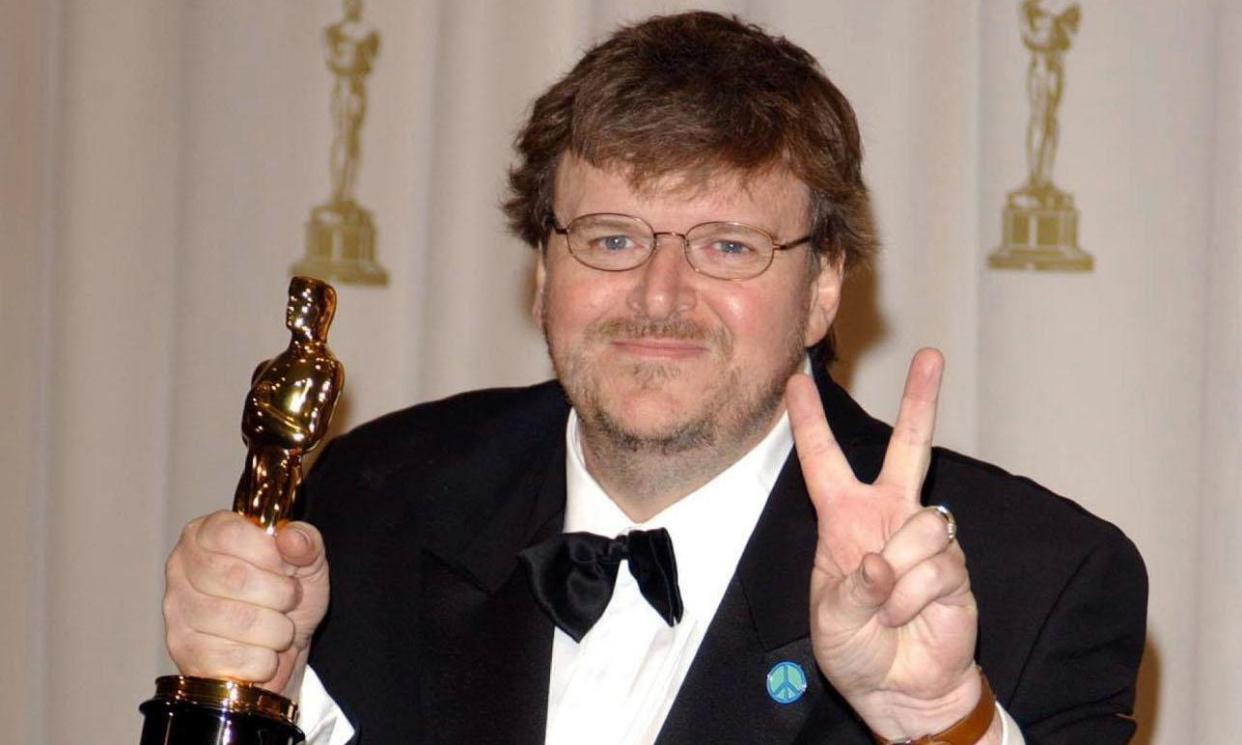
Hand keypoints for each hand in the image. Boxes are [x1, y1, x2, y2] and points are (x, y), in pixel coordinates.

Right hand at [163, 510, 329, 697]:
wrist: (284, 650)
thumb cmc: (286, 597)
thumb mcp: (308, 561)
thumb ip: (306, 542)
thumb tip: (292, 537)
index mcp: (205, 534)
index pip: (229, 534)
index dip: (268, 553)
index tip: (285, 567)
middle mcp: (181, 569)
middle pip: (235, 578)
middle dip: (280, 594)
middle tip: (289, 600)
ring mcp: (177, 612)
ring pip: (240, 621)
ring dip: (278, 629)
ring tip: (278, 626)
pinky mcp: (184, 654)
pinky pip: (237, 657)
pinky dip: (265, 659)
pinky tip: (262, 652)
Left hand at [787, 349, 993, 740]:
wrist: (899, 688)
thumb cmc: (855, 648)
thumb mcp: (831, 621)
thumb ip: (850, 590)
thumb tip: (880, 563)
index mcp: (845, 519)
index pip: (824, 461)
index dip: (809, 422)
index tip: (797, 381)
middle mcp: (888, 517)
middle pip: (909, 448)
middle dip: (921, 401)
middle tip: (931, 356)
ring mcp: (926, 538)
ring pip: (925, 524)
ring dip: (900, 578)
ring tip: (889, 609)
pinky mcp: (955, 567)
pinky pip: (939, 567)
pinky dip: (915, 600)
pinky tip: (910, 618)